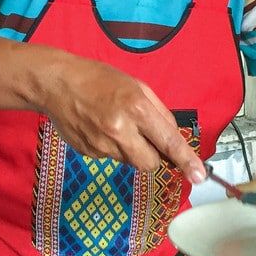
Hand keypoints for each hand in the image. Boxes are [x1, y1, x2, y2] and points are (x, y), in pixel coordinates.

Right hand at [37, 51, 205, 184]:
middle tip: (143, 136)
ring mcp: (101, 145)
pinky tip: (99, 128)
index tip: (199, 176)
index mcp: (136, 108)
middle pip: (150, 163)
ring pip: (130, 161)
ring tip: (113, 123)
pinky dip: (111, 147)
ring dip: (130, 149)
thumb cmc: (98, 79)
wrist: (56, 83)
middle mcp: (119, 130)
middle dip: (153, 156)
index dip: (186, 161)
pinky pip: (111, 158)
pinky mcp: (88, 153)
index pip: (168, 142)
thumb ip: (159, 112)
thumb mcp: (136, 85)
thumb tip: (173, 138)